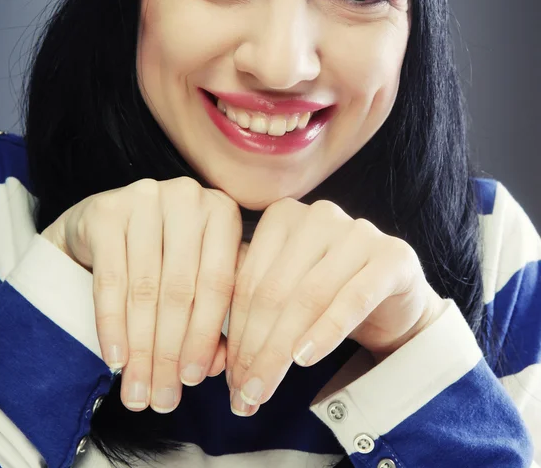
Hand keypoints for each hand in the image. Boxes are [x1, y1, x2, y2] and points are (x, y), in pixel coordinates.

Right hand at [41, 177, 241, 412]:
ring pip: (145, 288)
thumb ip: (214, 316)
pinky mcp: (107, 209)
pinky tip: (115, 358)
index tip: (194, 382)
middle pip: (180, 289)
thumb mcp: (196, 277)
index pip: (217, 283)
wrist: (106, 226)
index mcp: (222, 212)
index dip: (205, 336)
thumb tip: (216, 367)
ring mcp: (146, 198)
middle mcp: (189, 198)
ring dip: (141, 348)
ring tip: (137, 390)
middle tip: (162, 398)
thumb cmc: (164, 255)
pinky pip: (110, 279)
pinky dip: (112, 324)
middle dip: (170, 352)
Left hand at [226, 198, 444, 415]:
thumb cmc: (329, 294)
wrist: (393, 296)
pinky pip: (353, 298)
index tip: (227, 377)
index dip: (235, 333)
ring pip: (309, 296)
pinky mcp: (393, 256)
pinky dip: (327, 332)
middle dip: (254, 349)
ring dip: (282, 350)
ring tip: (265, 390)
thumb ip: (253, 306)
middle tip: (243, 393)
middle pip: (275, 290)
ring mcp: (359, 231)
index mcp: (284, 216)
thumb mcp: (285, 291)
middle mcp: (319, 216)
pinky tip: (305, 360)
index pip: (249, 280)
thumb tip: (217, 357)